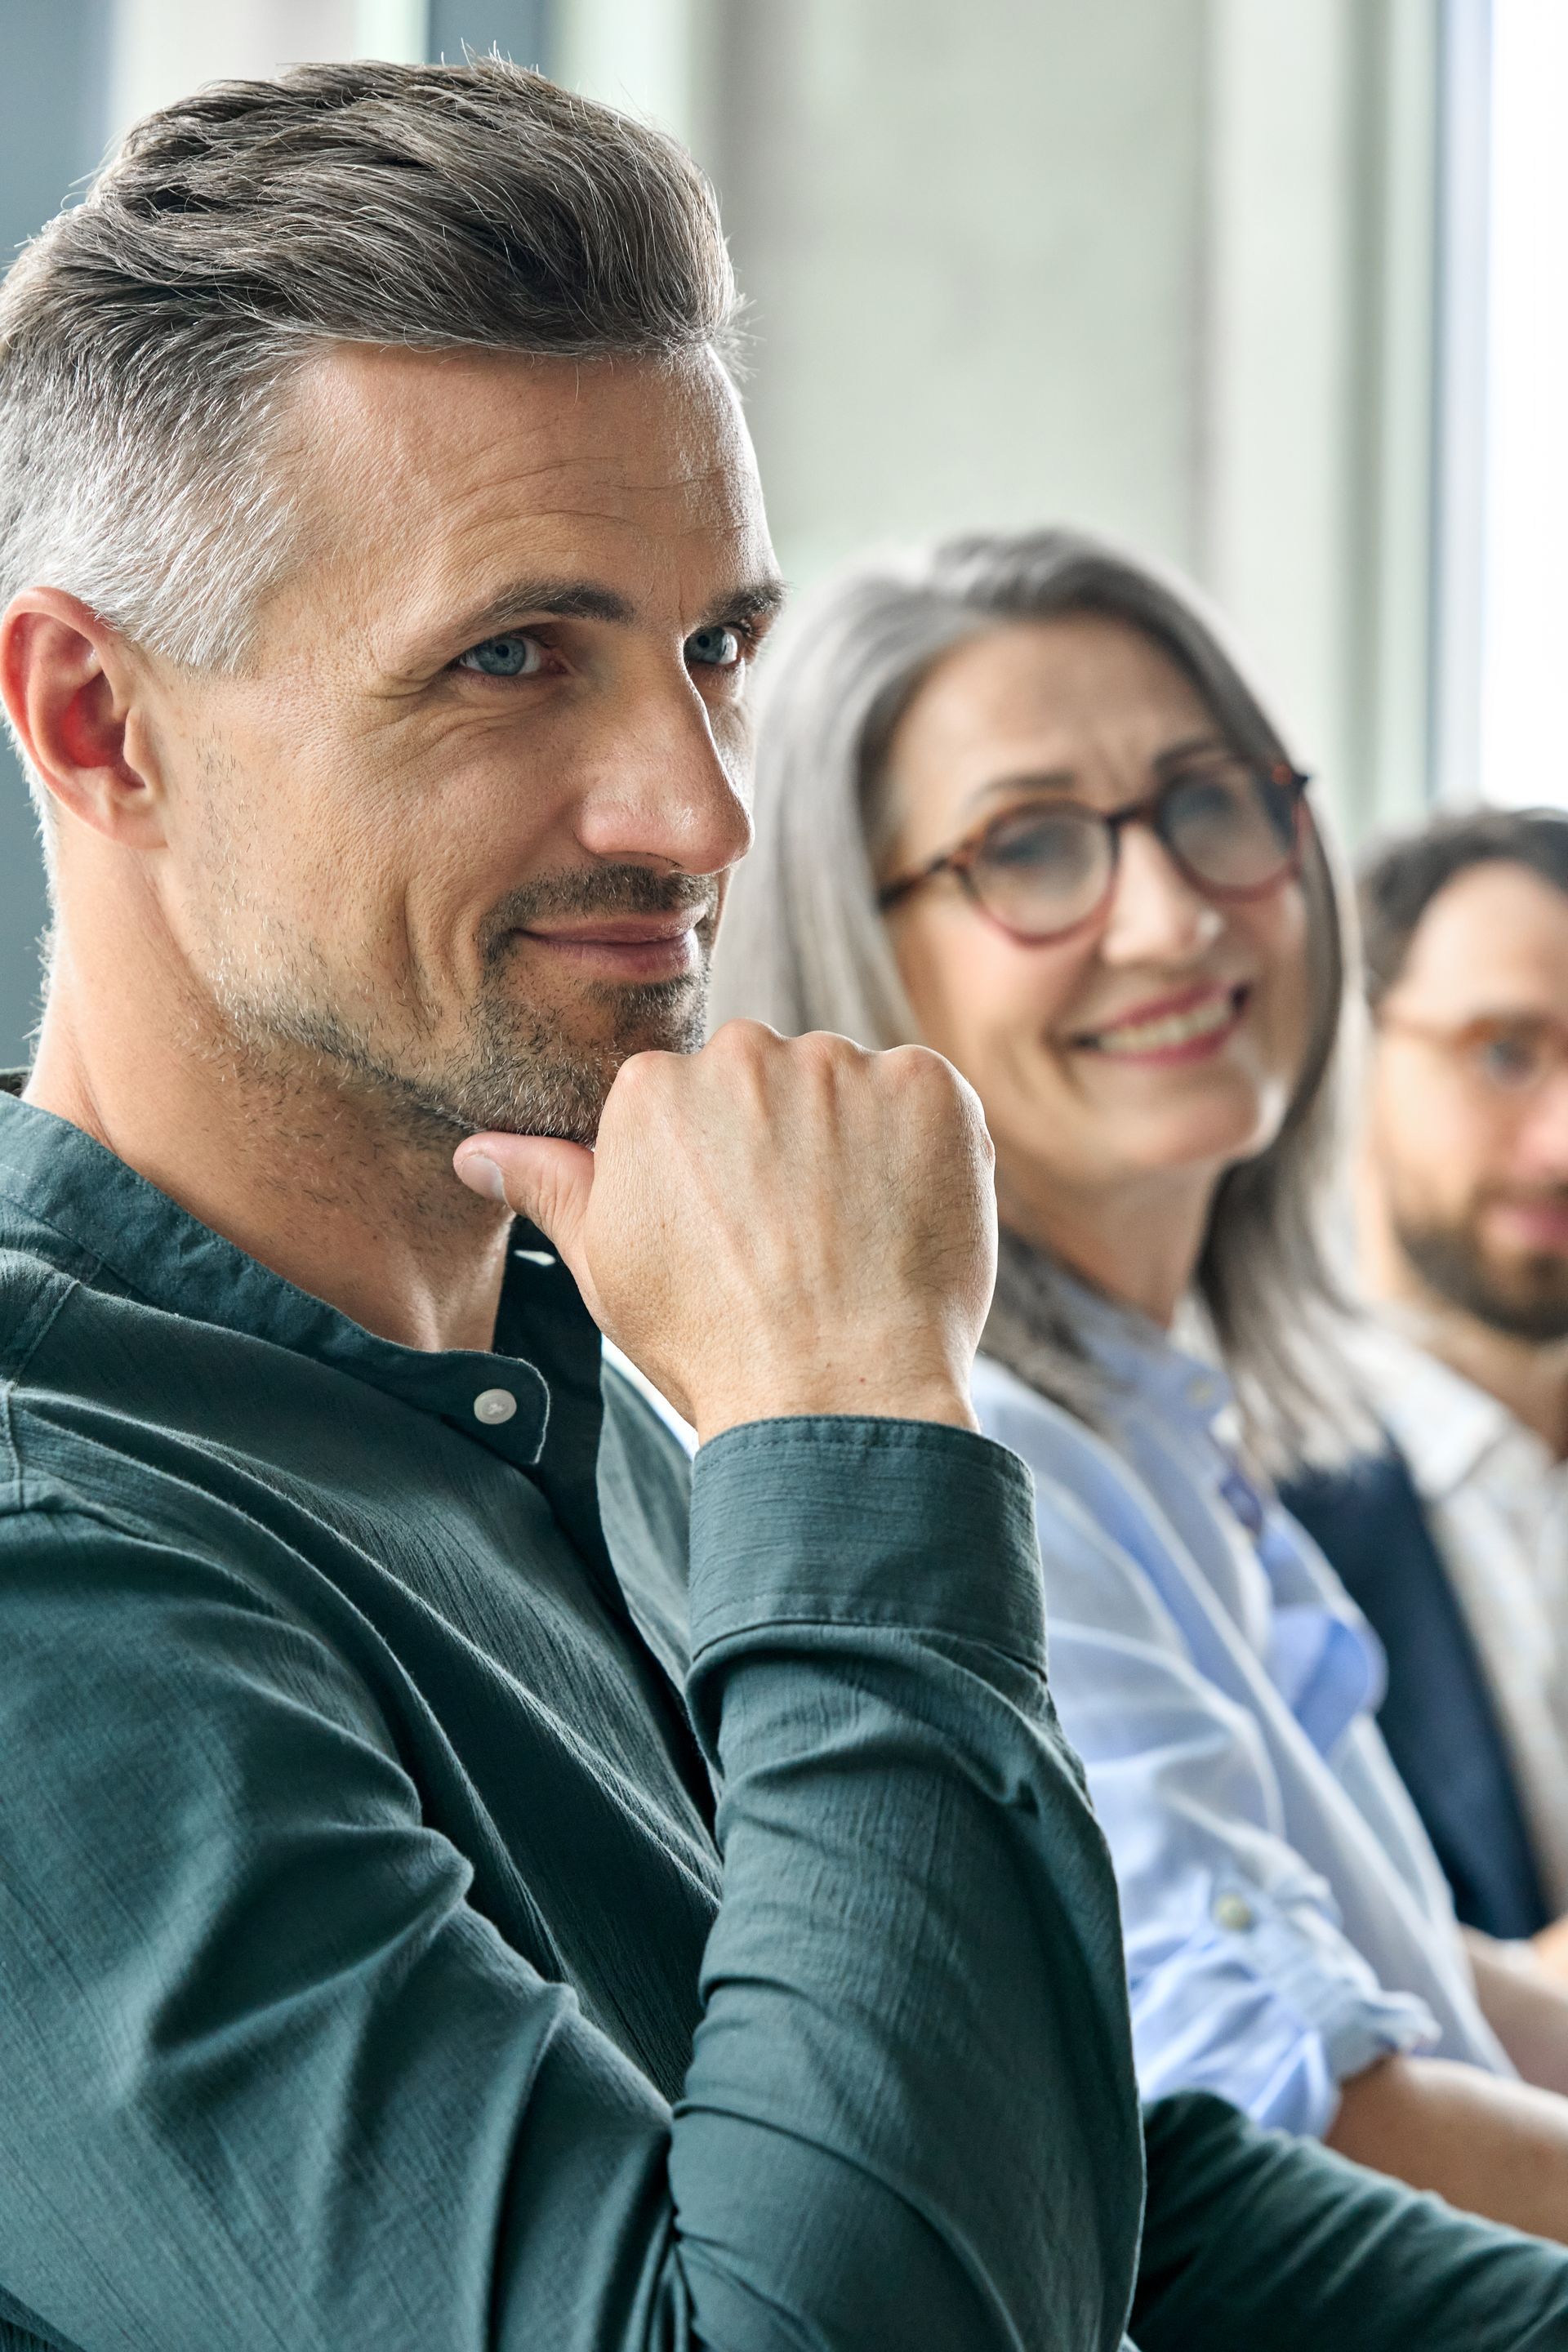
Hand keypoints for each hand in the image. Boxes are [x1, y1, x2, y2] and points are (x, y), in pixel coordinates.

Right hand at [454, 1021, 994, 1442]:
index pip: (691, 1100)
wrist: (836, 1396)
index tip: (735, 1232)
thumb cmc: (712, 1342)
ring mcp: (842, 1066)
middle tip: (795, 1239)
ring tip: (851, 1240)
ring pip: (847, 1087)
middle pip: (768, 1081)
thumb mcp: (608, 1266)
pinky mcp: (928, 1086)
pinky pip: (924, 1097)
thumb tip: (476, 1151)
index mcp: (652, 1087)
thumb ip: (549, 1187)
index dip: (719, 1173)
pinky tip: (901, 1221)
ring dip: (855, 1144)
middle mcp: (743, 1054)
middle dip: (784, 1144)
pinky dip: (923, 1149)